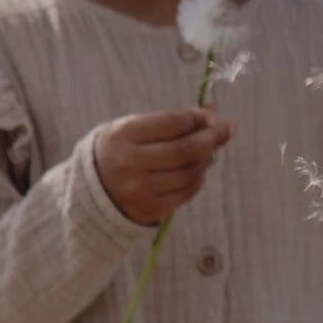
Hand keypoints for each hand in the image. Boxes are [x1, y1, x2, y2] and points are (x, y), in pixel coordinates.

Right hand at [94, 108, 230, 226]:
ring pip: (188, 174)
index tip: (211, 116)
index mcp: (124, 135)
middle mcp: (130, 164)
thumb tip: (212, 112)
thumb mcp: (137, 127)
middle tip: (227, 130)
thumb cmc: (122, 149)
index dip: (197, 119)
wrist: (94, 188)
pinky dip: (197, 180)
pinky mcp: (150, 210)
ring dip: (206, 161)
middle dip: (211, 139)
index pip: (172, 124)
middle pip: (184, 151)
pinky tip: (197, 172)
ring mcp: (140, 190)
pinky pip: (185, 193)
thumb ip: (172, 120)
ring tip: (208, 153)